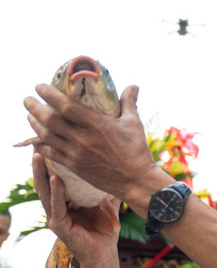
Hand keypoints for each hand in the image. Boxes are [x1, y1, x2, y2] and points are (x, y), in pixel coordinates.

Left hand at [24, 84, 158, 201]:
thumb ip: (128, 103)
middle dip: (34, 108)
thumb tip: (133, 86)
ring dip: (34, 124)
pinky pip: (50, 153)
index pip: (66, 106)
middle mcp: (83, 139)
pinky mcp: (74, 166)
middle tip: (27, 100)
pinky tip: (37, 139)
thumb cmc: (137, 151)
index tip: (39, 86)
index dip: (49, 94)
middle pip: (49, 120)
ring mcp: (76, 154)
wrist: (135, 181)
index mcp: (97, 125)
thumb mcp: (133, 124)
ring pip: (46, 136)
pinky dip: (40, 145)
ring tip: (30, 116)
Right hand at [33, 153, 121, 267]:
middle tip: (37, 142)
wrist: (106, 253)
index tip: (51, 141)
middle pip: (45, 181)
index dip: (52, 161)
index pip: (55, 176)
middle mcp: (57, 206)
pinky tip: (55, 180)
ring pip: (45, 192)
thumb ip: (107, 187)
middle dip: (40, 163)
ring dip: (41, 174)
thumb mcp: (107, 203)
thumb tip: (118, 168)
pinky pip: (56, 206)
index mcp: (66, 200)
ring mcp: (56, 216)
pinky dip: (56, 193)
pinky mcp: (60, 226)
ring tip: (38, 156)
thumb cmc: (105, 229)